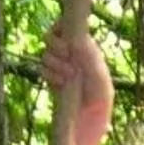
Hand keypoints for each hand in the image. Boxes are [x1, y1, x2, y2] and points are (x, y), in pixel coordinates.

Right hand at [42, 27, 114, 144]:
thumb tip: (75, 41)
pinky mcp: (51, 78)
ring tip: (68, 75)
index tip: (67, 40)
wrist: (91, 118)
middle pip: (50, 37)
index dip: (61, 28)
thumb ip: (88, 57)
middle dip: (56, 45)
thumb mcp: (99, 75)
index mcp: (83, 46)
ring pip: (45, 54)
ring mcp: (58, 65)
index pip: (66, 26)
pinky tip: (61, 84)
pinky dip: (50, 75)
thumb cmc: (101, 95)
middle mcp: (69, 53)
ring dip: (55, 63)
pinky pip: (42, 70)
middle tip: (67, 55)